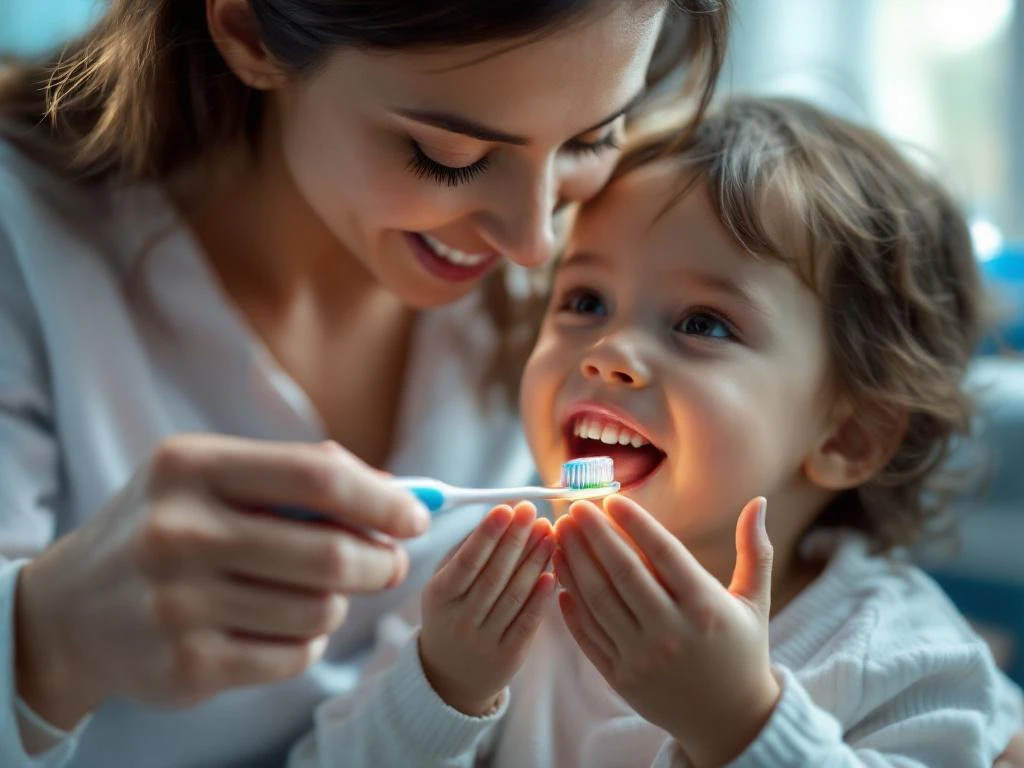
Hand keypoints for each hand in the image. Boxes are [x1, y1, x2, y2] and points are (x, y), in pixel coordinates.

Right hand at [15, 435, 428, 729]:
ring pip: (320, 610)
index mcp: (191, 468)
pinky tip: (278, 626)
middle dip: (380, 562)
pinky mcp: (185, 667)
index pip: (317, 476)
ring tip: (315, 593)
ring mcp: (178, 606)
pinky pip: (294, 656)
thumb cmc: (166, 529)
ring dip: (338, 604)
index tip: (416, 516)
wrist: (70, 612)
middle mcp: (179, 533)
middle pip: (331, 553)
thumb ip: (297, 478)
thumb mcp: (209, 478)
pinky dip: (305, 642)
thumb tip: (398, 498)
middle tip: (387, 564)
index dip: (382, 498)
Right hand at [419, 502, 554, 715]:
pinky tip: (553, 573)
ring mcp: (484, 641)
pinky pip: (527, 622)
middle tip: (535, 513)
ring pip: (514, 595)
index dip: (489, 534)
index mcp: (439, 597)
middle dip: (517, 540)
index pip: (468, 561)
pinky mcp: (507, 657)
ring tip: (550, 534)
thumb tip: (499, 514)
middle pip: (495, 575)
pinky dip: (540, 597)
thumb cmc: (450, 613)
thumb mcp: (444, 585)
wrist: (449, 675)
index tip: (508, 508)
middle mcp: (460, 620)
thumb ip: (467, 551)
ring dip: (535, 561)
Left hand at [554, 495, 779, 766]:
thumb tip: (759, 500)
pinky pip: (587, 633)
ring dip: (575, 561)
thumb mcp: (754, 601)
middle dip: (595, 534)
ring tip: (561, 531)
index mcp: (706, 608)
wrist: (730, 721)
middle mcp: (671, 632)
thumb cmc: (743, 651)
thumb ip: (755, 551)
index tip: (612, 498)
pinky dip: (571, 602)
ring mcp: (642, 656)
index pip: (665, 553)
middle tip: (575, 506)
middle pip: (623, 572)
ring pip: (598, 599)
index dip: (636, 522)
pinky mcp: (619, 676)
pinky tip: (561, 572)